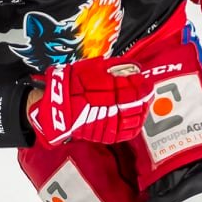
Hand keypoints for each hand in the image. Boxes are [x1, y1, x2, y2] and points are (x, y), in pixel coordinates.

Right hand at [27, 58, 152, 145]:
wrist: (54, 106)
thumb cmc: (70, 85)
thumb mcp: (93, 67)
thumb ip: (116, 67)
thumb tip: (133, 67)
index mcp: (107, 90)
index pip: (135, 89)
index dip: (144, 85)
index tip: (145, 81)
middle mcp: (109, 107)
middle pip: (137, 104)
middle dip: (145, 97)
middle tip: (147, 92)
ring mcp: (108, 122)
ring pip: (134, 119)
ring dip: (142, 111)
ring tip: (143, 105)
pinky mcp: (104, 134)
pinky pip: (126, 133)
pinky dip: (134, 126)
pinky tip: (136, 120)